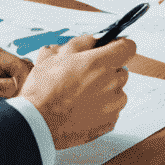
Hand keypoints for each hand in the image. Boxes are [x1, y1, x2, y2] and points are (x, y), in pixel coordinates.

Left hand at [0, 39, 32, 118]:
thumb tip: (17, 87)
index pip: (17, 64)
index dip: (24, 81)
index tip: (25, 97)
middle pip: (18, 71)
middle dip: (23, 86)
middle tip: (22, 103)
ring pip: (12, 80)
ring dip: (15, 94)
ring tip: (17, 107)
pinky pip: (2, 88)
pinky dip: (6, 98)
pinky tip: (7, 106)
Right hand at [19, 34, 132, 149]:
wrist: (36, 124)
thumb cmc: (42, 91)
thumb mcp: (54, 56)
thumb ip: (80, 43)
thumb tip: (94, 41)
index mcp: (99, 63)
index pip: (128, 47)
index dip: (119, 46)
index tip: (112, 49)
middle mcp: (111, 84)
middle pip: (121, 70)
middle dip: (107, 70)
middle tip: (85, 76)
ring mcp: (112, 106)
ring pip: (118, 92)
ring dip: (106, 91)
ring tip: (81, 96)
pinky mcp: (109, 123)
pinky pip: (113, 110)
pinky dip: (102, 109)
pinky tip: (82, 109)